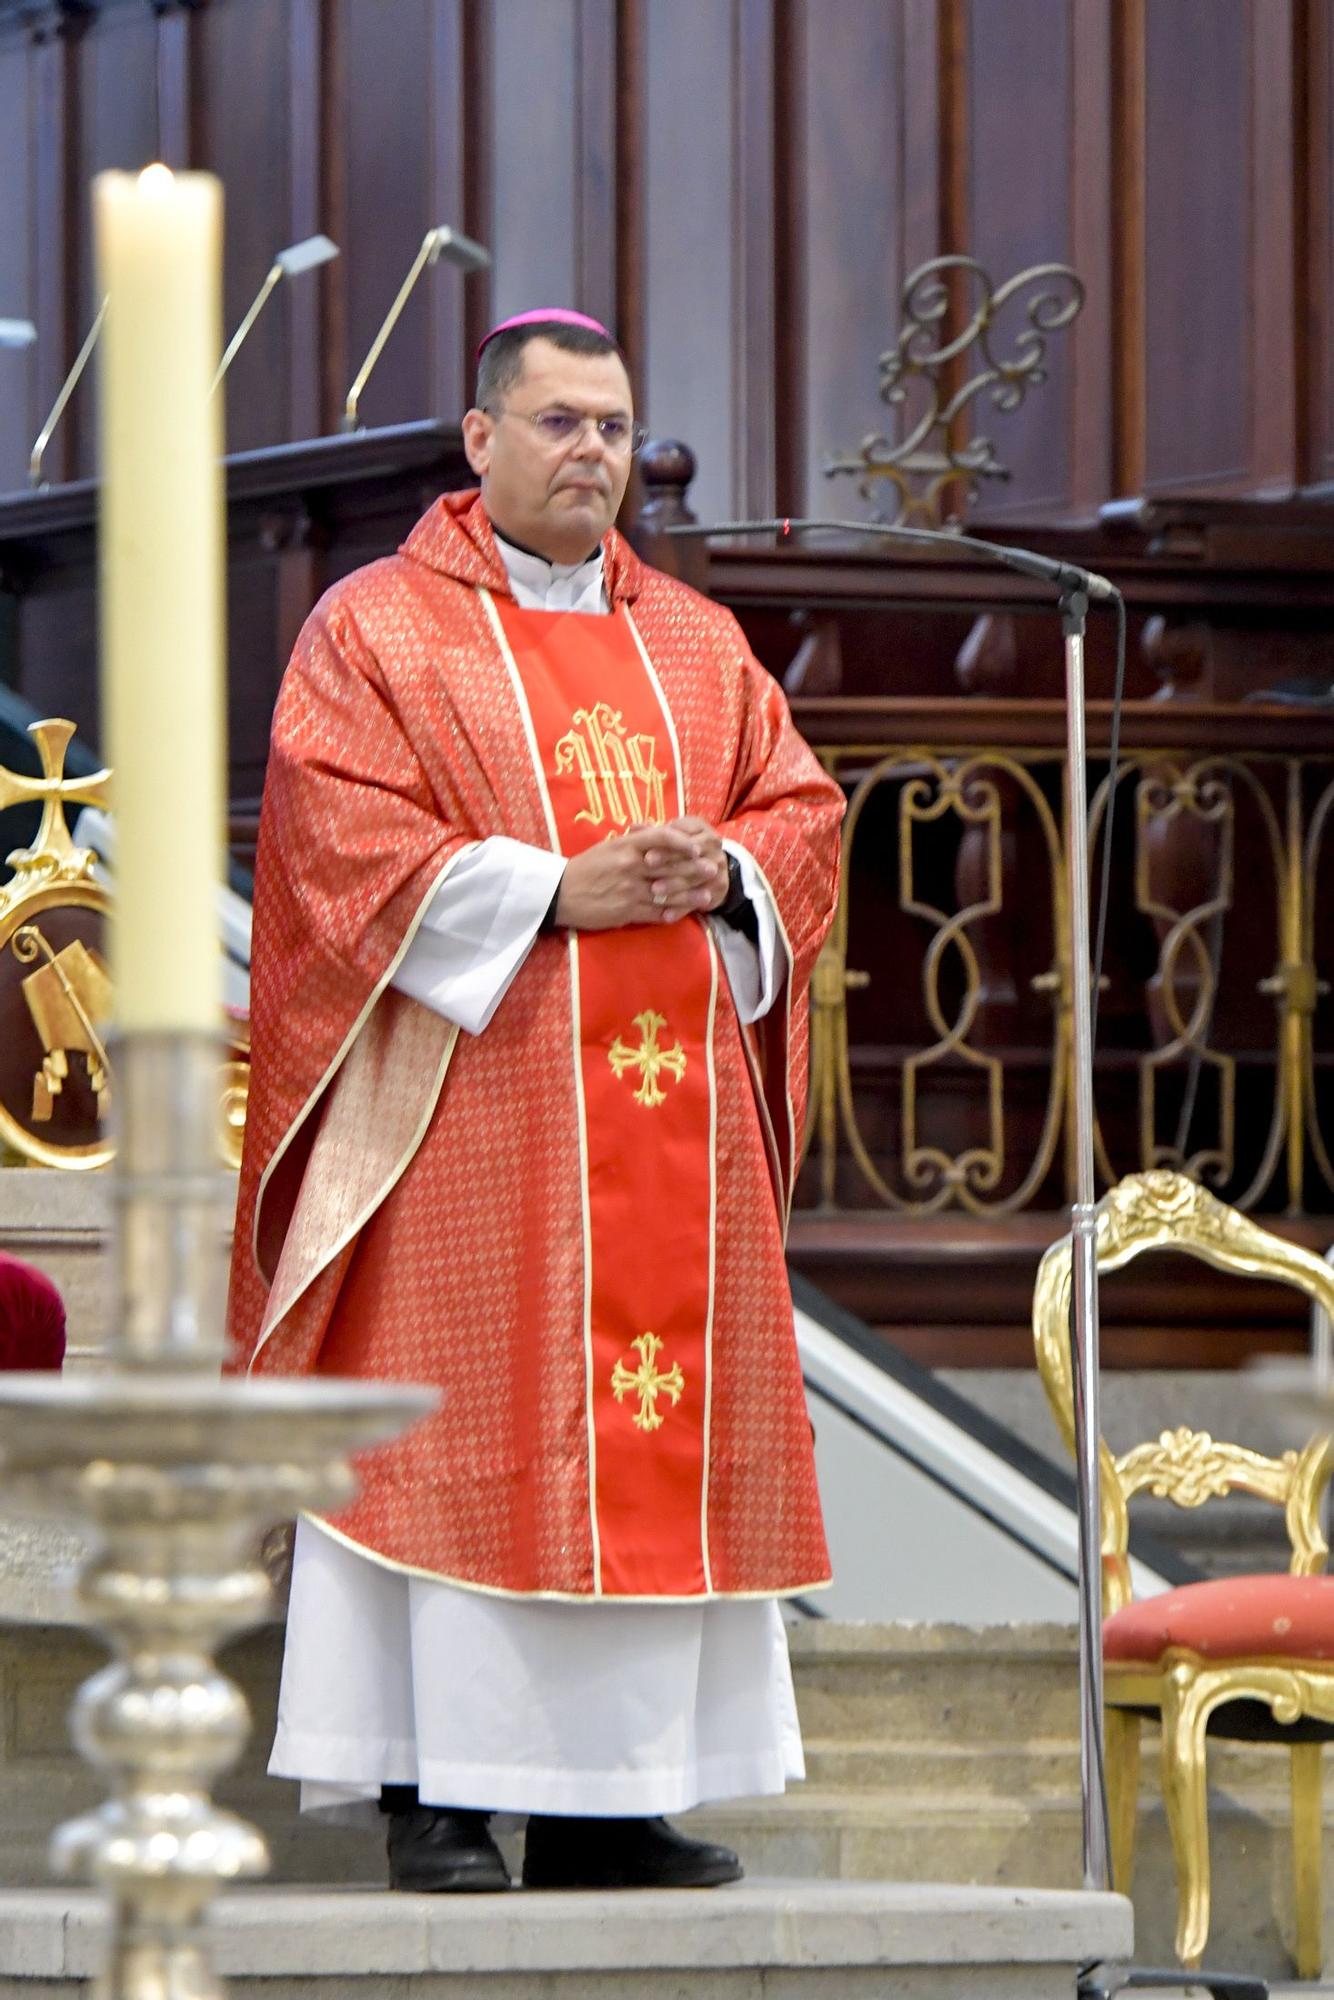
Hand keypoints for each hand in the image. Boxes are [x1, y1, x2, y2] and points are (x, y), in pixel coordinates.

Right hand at [555, 823, 717, 930]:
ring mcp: (630, 889)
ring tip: (707, 895)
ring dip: (690, 894)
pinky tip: (683, 914)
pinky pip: (655, 912)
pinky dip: (671, 913)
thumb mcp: (607, 848)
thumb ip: (632, 842)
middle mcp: (630, 865)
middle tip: (713, 869)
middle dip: (695, 868)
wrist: (559, 893)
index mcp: (625, 846)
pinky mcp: (626, 911)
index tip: (696, 847)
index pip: (661, 837)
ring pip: (668, 891)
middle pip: (670, 866)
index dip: (682, 842)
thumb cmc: (584, 868)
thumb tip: (654, 835)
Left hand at [654, 817, 727, 915]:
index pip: (683, 834)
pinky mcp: (719, 889)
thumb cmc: (679, 850)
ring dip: (674, 885)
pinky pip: (699, 900)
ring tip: (654, 891)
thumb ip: (652, 834)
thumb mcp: (669, 838)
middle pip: (690, 854)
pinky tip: (666, 915)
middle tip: (648, 871)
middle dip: (668, 863)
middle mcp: (714, 844)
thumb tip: (634, 828)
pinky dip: (681, 908)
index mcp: (700, 827)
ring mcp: (719, 867)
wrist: (709, 869)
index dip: (664, 846)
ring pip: (694, 878)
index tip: (647, 857)